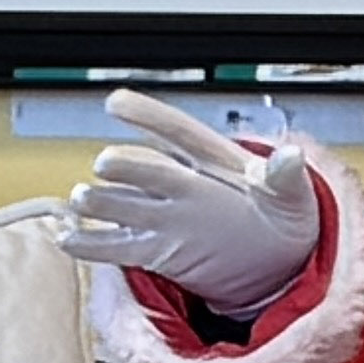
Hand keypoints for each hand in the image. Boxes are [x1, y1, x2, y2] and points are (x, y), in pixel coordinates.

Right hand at [53, 91, 325, 319]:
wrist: (276, 261)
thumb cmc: (284, 218)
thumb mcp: (295, 195)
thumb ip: (287, 176)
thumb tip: (291, 156)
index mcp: (214, 161)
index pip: (179, 132)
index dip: (149, 116)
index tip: (117, 101)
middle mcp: (181, 184)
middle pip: (150, 170)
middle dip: (128, 166)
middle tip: (107, 163)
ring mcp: (165, 215)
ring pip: (126, 203)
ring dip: (103, 201)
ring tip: (81, 199)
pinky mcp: (156, 250)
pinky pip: (118, 245)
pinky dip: (92, 242)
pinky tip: (68, 236)